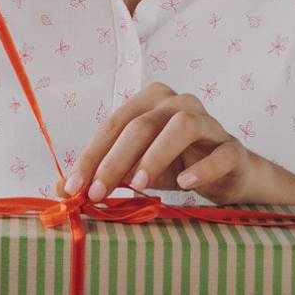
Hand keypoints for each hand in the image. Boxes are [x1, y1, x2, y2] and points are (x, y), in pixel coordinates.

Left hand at [65, 82, 257, 203]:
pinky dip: (201, 167)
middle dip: (114, 160)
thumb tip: (62, 188)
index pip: (114, 125)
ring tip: (138, 183)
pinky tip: (185, 183)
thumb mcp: (135, 170)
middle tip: (98, 192)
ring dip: (155, 154)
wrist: (229, 175)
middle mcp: (178, 103)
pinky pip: (220, 152)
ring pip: (181, 127)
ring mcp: (209, 122)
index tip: (73, 186)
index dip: (91, 155)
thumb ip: (104, 174)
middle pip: (141, 125)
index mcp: (150, 101)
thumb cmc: (177, 164)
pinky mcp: (232, 147)